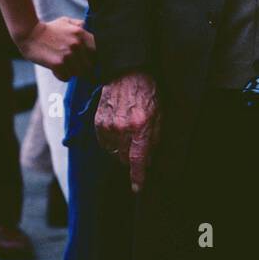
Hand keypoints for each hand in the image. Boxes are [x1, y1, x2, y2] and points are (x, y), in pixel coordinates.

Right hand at [18, 17, 94, 78]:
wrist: (29, 33)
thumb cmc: (49, 28)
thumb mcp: (66, 22)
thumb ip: (80, 25)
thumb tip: (90, 30)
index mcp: (81, 33)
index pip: (98, 51)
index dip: (94, 58)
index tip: (89, 61)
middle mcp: (77, 44)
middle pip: (89, 65)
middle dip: (81, 67)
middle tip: (72, 64)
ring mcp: (68, 55)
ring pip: (78, 73)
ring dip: (71, 72)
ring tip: (62, 65)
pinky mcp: (58, 64)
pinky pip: (66, 77)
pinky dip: (61, 75)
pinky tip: (55, 68)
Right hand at [95, 71, 160, 193]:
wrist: (127, 72)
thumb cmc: (147, 91)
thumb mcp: (159, 114)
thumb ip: (154, 138)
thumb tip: (149, 158)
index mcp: (140, 127)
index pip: (138, 160)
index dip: (138, 177)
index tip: (137, 187)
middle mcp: (123, 128)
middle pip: (125, 158)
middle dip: (133, 157)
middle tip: (138, 145)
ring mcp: (108, 125)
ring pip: (114, 152)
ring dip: (122, 149)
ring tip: (128, 134)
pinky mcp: (98, 122)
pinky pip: (104, 143)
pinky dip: (111, 142)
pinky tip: (118, 132)